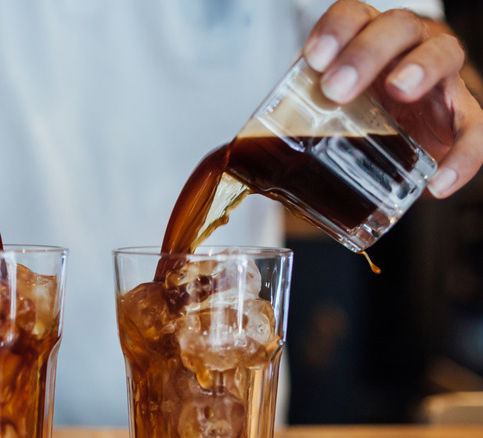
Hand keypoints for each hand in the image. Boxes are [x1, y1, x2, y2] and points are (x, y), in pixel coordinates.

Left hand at [302, 0, 482, 198]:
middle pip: (397, 28)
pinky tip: (439, 182)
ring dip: (420, 68)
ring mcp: (440, 76)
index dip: (336, 30)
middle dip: (366, 52)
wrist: (403, 130)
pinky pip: (475, 129)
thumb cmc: (357, 107)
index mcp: (368, 37)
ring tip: (398, 89)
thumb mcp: (326, 105)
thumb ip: (299, 114)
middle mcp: (408, 45)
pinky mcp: (461, 113)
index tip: (314, 59)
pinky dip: (463, 155)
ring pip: (442, 54)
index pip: (354, 15)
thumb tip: (250, 157)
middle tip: (337, 87)